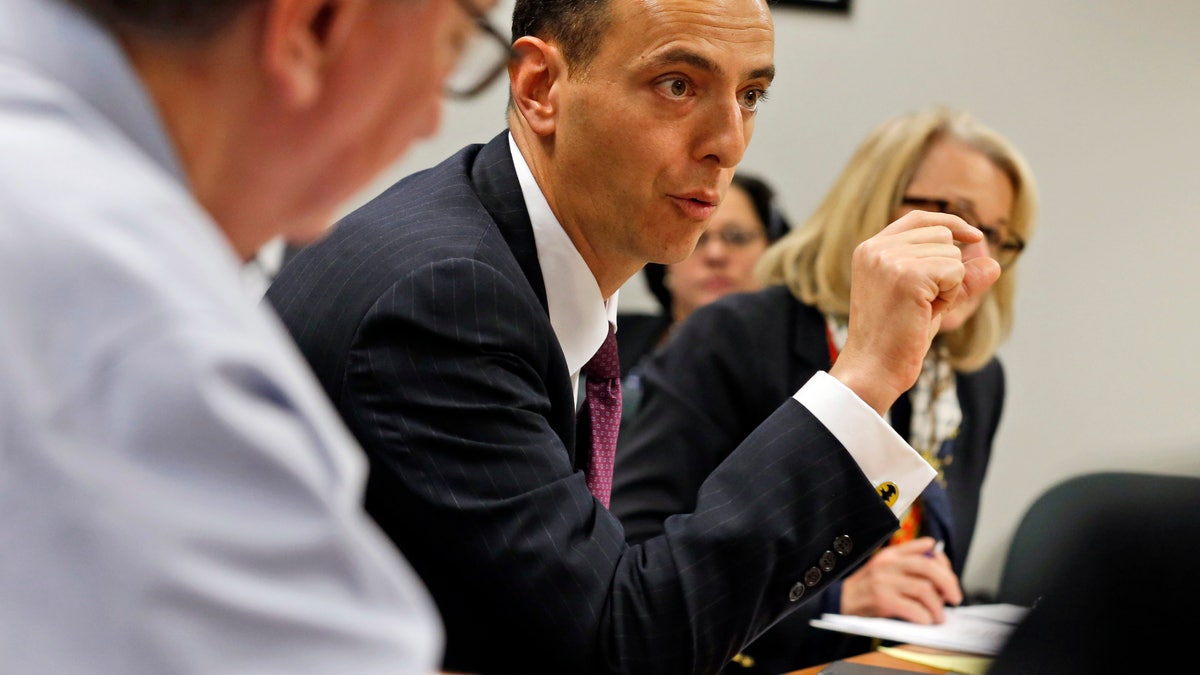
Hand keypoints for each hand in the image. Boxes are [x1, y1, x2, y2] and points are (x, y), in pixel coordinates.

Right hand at [829, 211, 1000, 413]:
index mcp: (870, 249)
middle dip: (947, 268)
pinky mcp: (908, 275)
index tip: (975, 237)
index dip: (950, 223)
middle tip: (924, 303)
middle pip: (942, 235)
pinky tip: (925, 313)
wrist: (873, 368)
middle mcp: (876, 248)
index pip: (919, 219)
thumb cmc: (896, 339)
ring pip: (951, 253)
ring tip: (920, 310)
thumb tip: (994, 263)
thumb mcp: (927, 301)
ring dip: (949, 284)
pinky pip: (955, 272)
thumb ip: (958, 279)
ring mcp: (890, 259)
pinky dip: (951, 294)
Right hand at [839, 537, 962, 623]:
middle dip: (948, 584)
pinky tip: (925, 621)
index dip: (944, 565)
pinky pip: (913, 609)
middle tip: (954, 599)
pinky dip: (924, 617)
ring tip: (938, 616)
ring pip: (924, 590)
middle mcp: (888, 564)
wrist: (839, 601)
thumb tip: (932, 544)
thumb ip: (908, 553)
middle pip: (929, 568)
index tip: (950, 580)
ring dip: (937, 606)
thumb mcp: (883, 564)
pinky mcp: (882, 601)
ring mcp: (884, 582)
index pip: (926, 552)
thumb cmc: (865, 586)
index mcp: (891, 554)